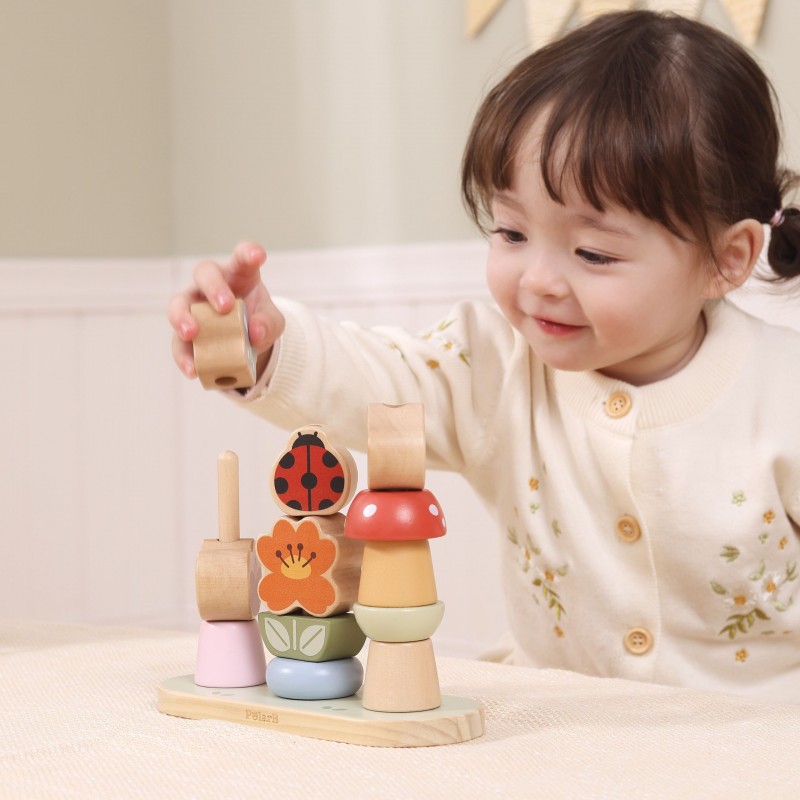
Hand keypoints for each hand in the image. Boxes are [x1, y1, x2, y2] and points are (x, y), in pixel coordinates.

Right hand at [167, 241, 284, 379]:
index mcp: (239, 274)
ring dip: (183, 317)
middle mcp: (212, 284)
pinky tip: (192, 369)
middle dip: (213, 288)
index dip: (248, 253)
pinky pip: (178, 342)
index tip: (258, 256)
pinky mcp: (184, 332)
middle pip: (205, 273)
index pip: (242, 257)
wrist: (246, 343)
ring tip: (191, 333)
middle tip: (225, 306)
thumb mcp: (272, 323)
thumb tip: (255, 334)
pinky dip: (183, 356)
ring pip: (179, 302)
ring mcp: (194, 306)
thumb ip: (269, 324)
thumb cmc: (257, 320)